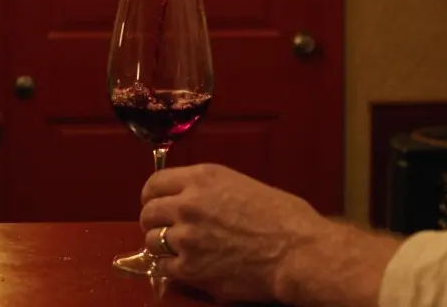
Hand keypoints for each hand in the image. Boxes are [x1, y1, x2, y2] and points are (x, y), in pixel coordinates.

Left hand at [138, 163, 333, 303]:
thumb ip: (210, 190)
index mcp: (202, 178)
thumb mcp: (242, 185)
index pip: (155, 182)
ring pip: (151, 240)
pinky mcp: (191, 269)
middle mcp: (188, 204)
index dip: (152, 194)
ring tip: (177, 249)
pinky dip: (172, 268)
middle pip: (148, 212)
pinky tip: (187, 266)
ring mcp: (186, 238)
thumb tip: (195, 199)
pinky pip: (164, 267)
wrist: (297, 252)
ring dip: (161, 245)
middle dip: (153, 221)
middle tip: (164, 228)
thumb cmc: (283, 217)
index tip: (155, 202)